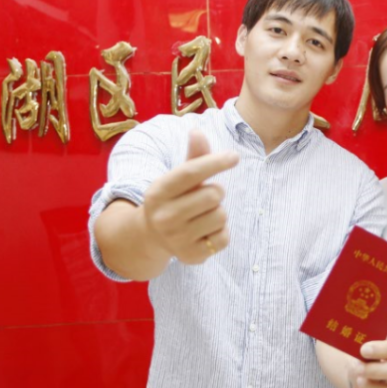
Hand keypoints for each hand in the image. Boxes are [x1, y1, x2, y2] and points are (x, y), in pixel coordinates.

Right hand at [141, 129, 238, 263]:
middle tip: (203, 197)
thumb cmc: (172, 199)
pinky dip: (220, 232)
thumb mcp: (177, 178)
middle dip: (215, 192)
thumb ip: (193, 157)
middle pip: (214, 195)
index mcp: (158, 191)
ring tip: (201, 215)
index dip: (215, 162)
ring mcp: (177, 239)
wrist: (152, 236)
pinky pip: (224, 237)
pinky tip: (204, 231)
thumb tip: (197, 131)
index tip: (234, 157)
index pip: (191, 172)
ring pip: (221, 216)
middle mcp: (164, 217)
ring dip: (218, 212)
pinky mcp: (191, 256)